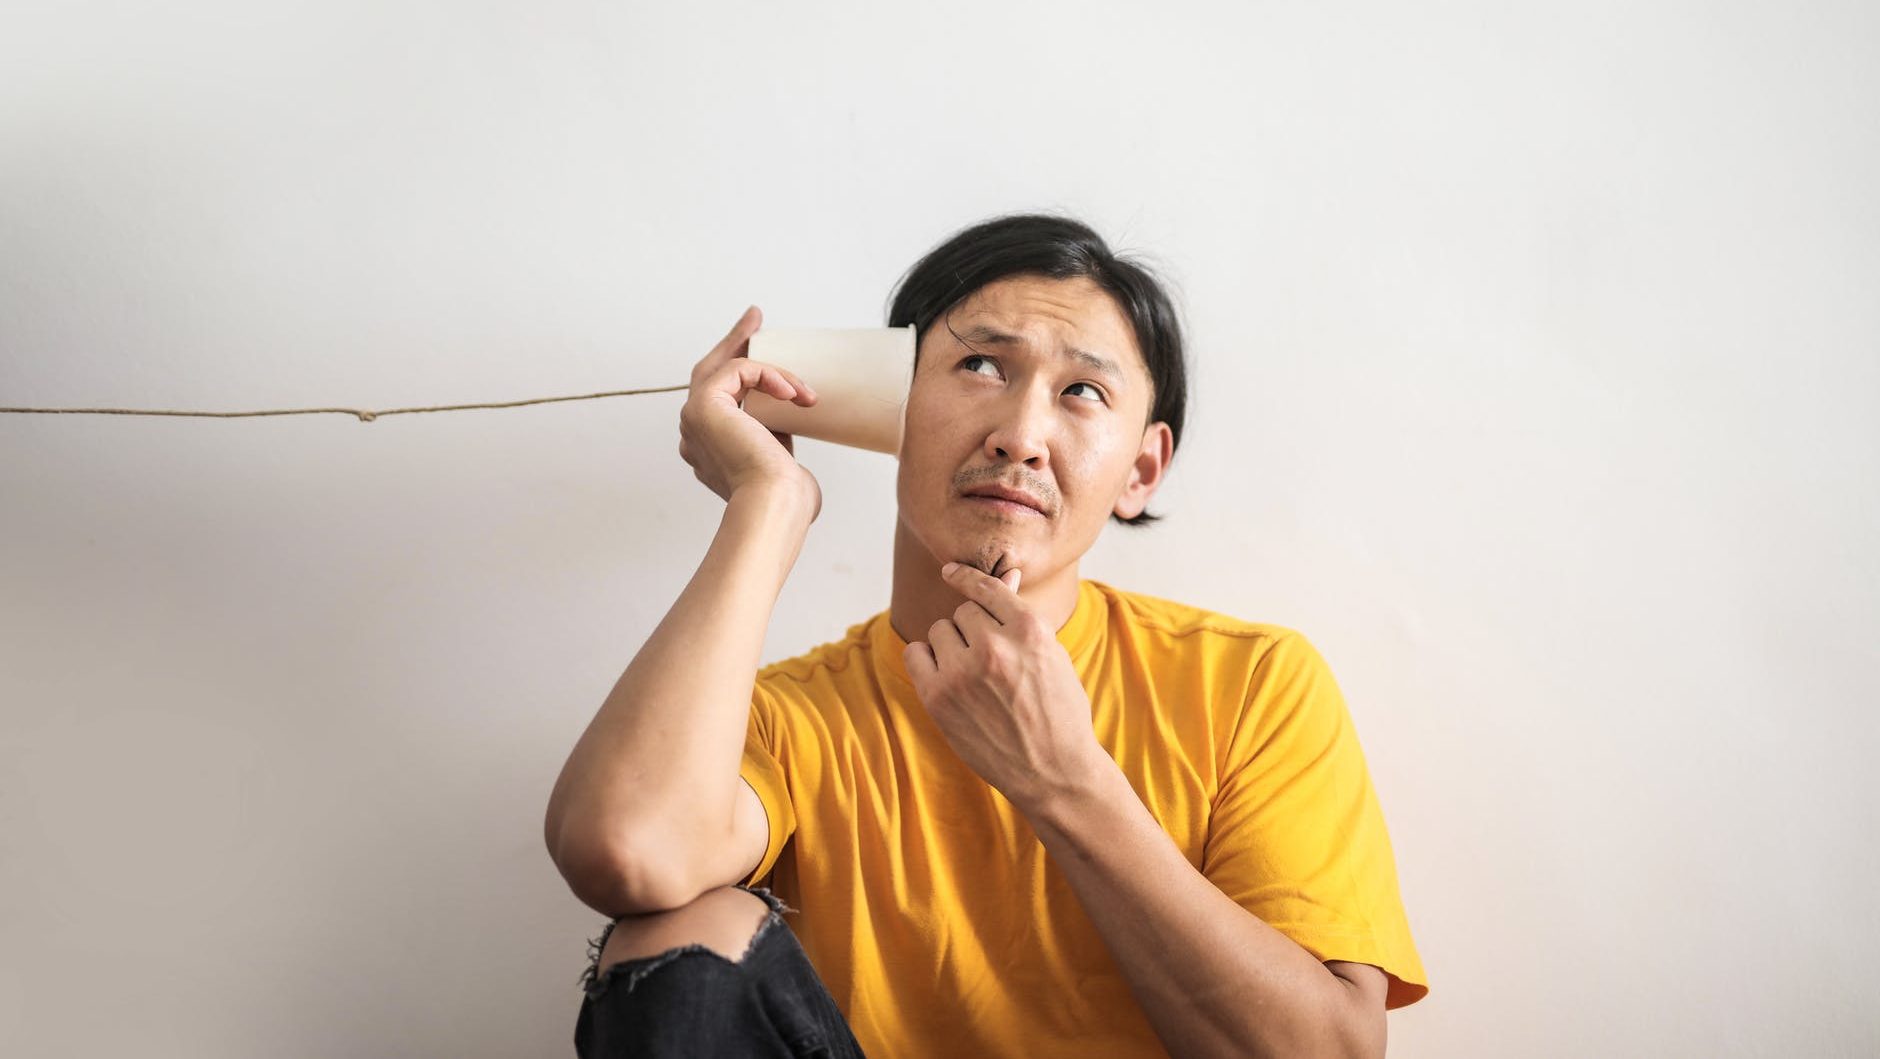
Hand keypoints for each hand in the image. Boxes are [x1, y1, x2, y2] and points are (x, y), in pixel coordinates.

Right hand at [677, 306, 822, 516]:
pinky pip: (738, 371)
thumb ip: (774, 435)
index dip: (738, 370)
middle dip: (734, 343)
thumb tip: (789, 415)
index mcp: (708, 450)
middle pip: (709, 373)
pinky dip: (769, 375)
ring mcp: (692, 420)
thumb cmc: (785, 497)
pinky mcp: (702, 406)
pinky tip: (793, 393)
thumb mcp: (779, 459)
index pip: (718, 400)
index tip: (758, 344)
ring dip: (767, 366)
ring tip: (801, 385)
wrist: (775, 505)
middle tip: (755, 317)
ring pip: (724, 369)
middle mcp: (693, 435)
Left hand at [903, 561, 1106, 812]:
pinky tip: (945, 678)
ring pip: (940, 630)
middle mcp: (994, 646)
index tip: (950, 571)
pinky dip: (926, 661)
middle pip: (963, 611)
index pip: (986, 587)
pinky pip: (915, 653)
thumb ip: (1022, 617)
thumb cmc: (1058, 711)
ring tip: (974, 676)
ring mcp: (963, 672)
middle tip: (990, 661)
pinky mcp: (939, 697)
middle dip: (973, 629)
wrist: (1054, 772)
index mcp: (1029, 630)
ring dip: (952, 646)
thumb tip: (1007, 573)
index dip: (966, 577)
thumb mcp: (1052, 656)